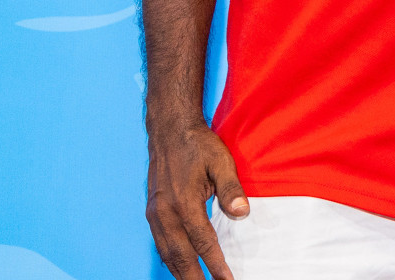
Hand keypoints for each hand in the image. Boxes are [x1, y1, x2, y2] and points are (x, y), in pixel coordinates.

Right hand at [146, 121, 248, 279]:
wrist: (169, 130)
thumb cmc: (198, 145)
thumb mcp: (221, 161)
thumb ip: (231, 189)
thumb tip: (243, 213)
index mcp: (183, 202)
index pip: (203, 242)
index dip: (216, 264)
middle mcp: (164, 212)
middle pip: (180, 256)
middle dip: (194, 278)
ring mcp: (155, 213)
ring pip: (167, 253)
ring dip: (180, 272)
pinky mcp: (151, 211)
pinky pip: (160, 243)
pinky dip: (170, 259)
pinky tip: (179, 266)